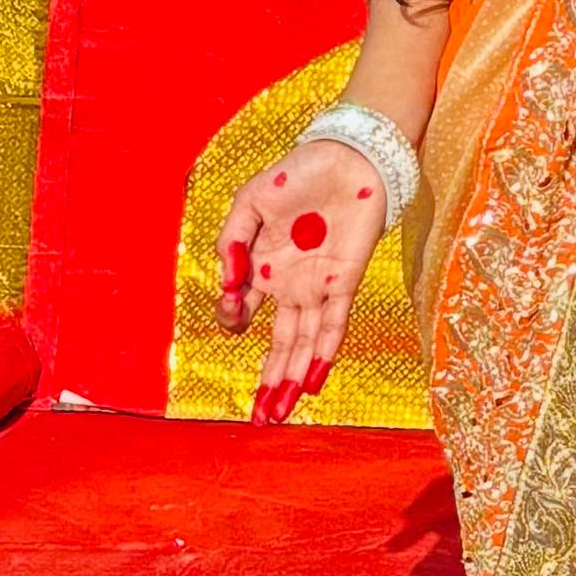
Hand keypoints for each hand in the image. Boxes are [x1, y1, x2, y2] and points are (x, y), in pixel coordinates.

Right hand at [213, 133, 396, 420]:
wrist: (348, 155)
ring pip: (304, 343)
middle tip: (257, 420)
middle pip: (279, 343)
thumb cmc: (297, 175)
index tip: (231, 314)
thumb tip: (228, 282)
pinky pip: (334, 322)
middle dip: (267, 381)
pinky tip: (311, 381)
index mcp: (263, 267)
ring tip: (277, 415)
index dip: (232, 320)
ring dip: (290, 379)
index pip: (242, 311)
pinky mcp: (347, 279)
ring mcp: (319, 285)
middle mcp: (291, 285)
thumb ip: (230, 241)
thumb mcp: (248, 202)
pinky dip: (323, 351)